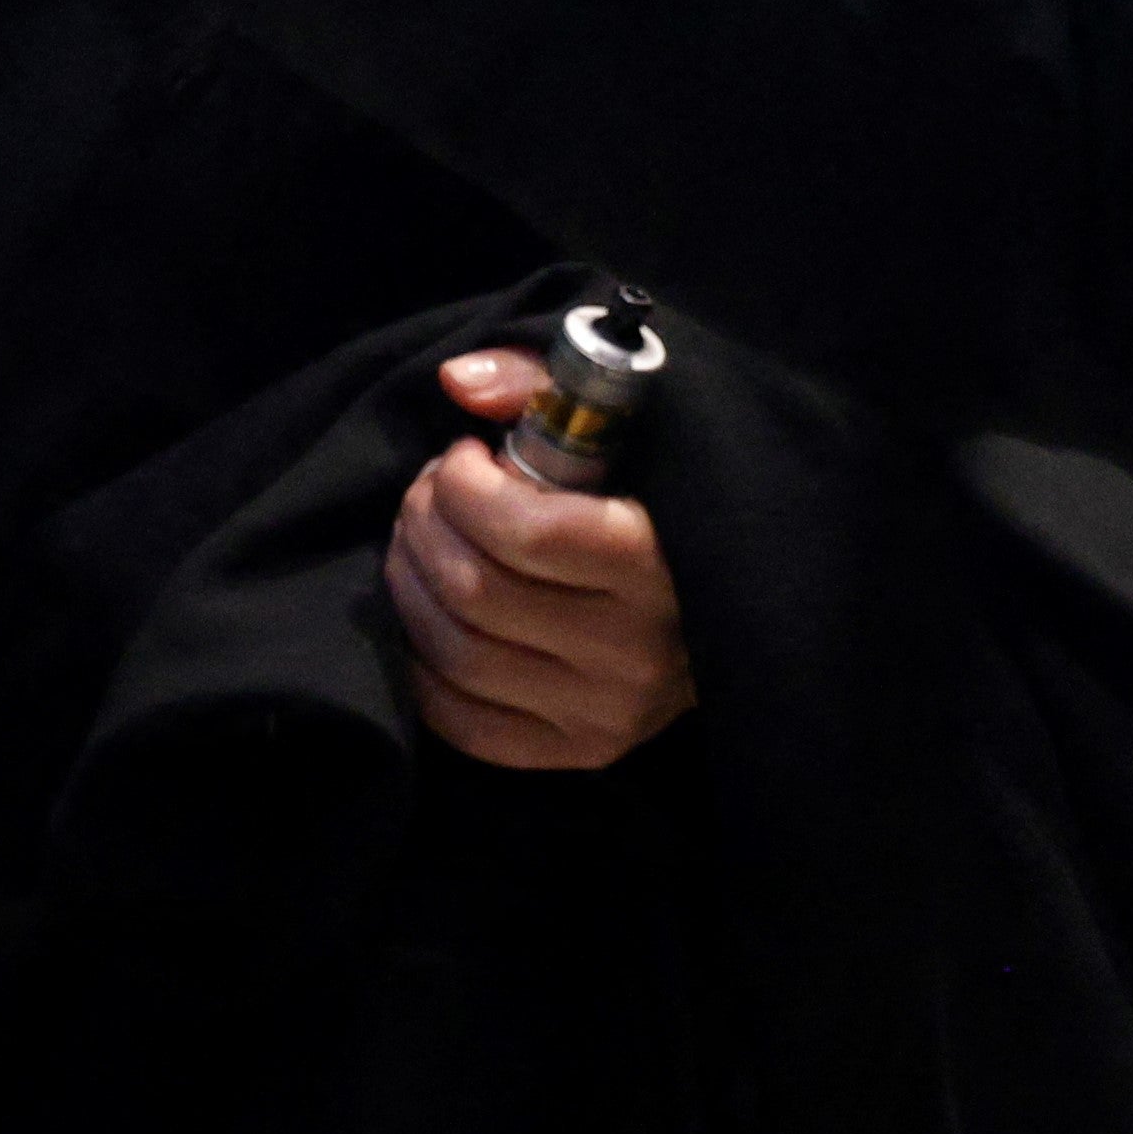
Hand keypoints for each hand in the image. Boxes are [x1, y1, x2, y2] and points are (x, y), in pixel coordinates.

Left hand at [391, 350, 696, 770]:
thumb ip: (541, 385)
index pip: (524, 532)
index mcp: (661, 566)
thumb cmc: (651, 498)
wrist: (721, 602)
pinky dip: (421, 666)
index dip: (463, 485)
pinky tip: (430, 616)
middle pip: (474, 589)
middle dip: (424, 525)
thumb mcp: (619, 427)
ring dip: (411, 584)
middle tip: (429, 496)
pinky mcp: (581, 751)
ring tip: (424, 544)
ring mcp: (611, 713)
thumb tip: (457, 382)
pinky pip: (465, 723)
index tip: (466, 457)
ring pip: (456, 651)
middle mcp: (641, 652)